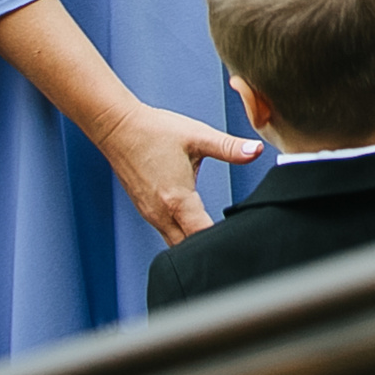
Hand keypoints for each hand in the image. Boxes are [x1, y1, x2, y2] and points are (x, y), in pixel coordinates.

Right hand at [91, 100, 265, 244]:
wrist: (118, 127)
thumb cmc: (155, 131)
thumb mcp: (198, 136)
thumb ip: (229, 147)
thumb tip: (256, 150)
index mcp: (176, 199)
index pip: (202, 235)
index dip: (220, 239)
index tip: (237, 236)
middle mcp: (160, 213)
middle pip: (187, 247)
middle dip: (207, 245)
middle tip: (230, 238)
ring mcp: (150, 214)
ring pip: (174, 242)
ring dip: (193, 240)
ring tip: (214, 233)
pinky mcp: (145, 209)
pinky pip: (165, 232)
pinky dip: (180, 232)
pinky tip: (193, 222)